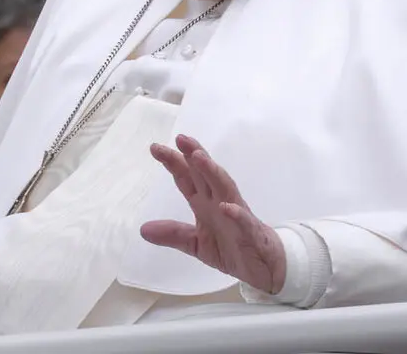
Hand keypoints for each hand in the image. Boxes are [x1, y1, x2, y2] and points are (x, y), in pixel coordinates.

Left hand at [141, 134, 285, 294]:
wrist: (264, 267)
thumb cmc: (232, 248)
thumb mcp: (196, 244)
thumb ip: (173, 234)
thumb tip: (143, 229)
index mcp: (205, 204)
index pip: (187, 179)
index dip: (173, 162)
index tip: (156, 148)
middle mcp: (220, 202)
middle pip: (205, 175)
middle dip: (194, 155)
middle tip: (180, 138)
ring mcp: (237, 215)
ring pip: (225, 188)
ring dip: (213, 172)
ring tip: (199, 158)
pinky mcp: (252, 232)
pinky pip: (244, 221)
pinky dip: (236, 213)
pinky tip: (226, 206)